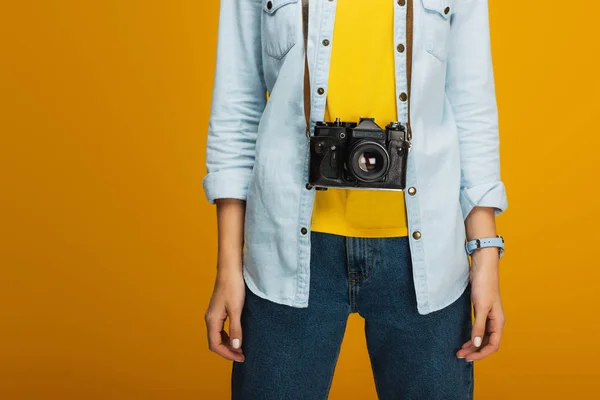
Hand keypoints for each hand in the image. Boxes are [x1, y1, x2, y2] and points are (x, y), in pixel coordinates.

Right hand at [204, 265, 245, 361]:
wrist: (230, 270)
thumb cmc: (233, 287)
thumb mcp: (236, 309)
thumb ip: (235, 329)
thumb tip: (236, 347)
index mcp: (212, 320)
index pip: (215, 345)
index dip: (227, 354)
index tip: (241, 357)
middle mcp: (210, 318)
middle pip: (215, 342)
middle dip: (228, 351)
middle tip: (242, 355)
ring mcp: (213, 314)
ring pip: (217, 336)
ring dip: (227, 344)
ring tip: (241, 348)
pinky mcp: (218, 310)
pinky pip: (220, 329)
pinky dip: (227, 336)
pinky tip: (237, 336)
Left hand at [456, 247, 504, 361]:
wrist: (482, 267)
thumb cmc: (484, 284)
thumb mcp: (480, 307)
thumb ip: (478, 326)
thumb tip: (476, 344)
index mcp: (498, 321)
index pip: (493, 345)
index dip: (481, 353)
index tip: (468, 357)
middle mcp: (495, 320)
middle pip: (486, 342)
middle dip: (474, 350)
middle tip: (459, 355)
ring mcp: (488, 315)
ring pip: (481, 336)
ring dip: (472, 344)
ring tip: (460, 350)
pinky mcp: (480, 310)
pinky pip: (477, 328)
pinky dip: (471, 335)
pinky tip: (464, 338)